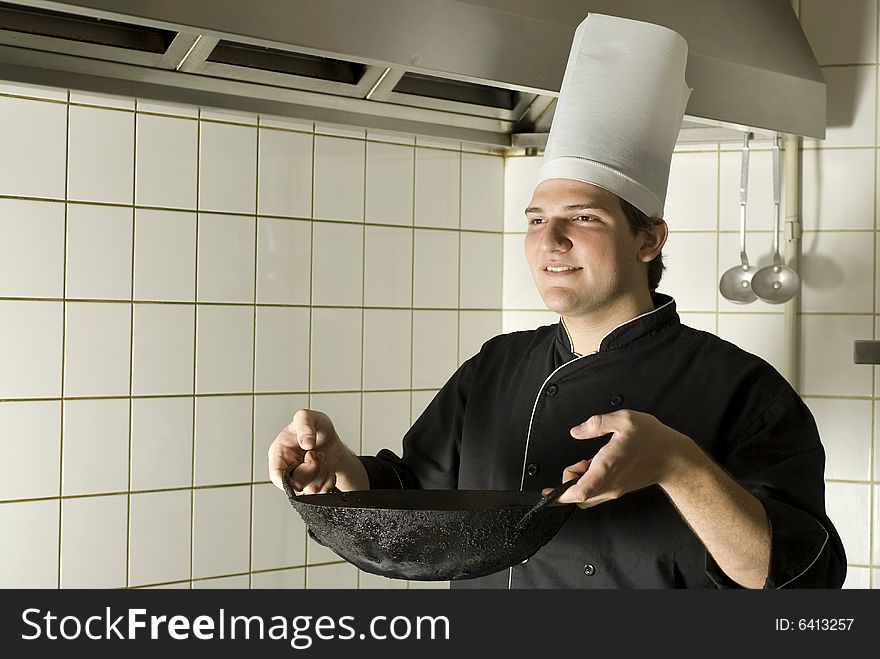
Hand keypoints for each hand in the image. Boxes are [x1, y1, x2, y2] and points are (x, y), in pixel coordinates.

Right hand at [268, 409, 342, 493]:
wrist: (332, 440)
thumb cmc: (317, 428)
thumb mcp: (308, 417)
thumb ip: (304, 424)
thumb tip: (306, 443)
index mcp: (279, 452)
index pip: (276, 474)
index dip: (287, 481)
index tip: (302, 475)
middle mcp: (287, 468)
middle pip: (296, 484)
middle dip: (313, 469)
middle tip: (316, 454)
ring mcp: (299, 479)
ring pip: (310, 490)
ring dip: (323, 474)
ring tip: (322, 459)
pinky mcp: (311, 486)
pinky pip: (321, 493)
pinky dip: (329, 481)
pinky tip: (328, 469)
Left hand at [544, 410, 693, 507]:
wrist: (676, 459)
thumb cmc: (653, 439)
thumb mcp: (624, 420)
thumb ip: (596, 423)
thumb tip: (576, 431)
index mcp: (606, 468)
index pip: (579, 492)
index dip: (560, 495)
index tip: (548, 492)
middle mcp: (609, 484)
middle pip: (578, 497)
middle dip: (568, 483)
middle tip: (577, 463)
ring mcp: (615, 490)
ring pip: (587, 497)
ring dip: (579, 483)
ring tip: (587, 462)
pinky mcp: (619, 490)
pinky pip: (597, 493)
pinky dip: (590, 483)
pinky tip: (597, 465)